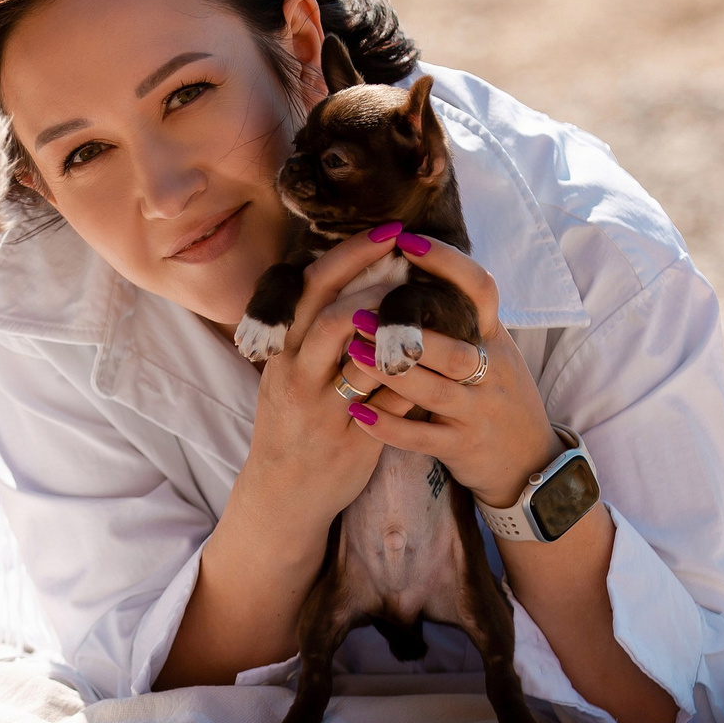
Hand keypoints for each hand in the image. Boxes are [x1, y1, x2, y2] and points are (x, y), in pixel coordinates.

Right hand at [233, 226, 409, 541]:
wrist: (285, 491)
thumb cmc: (293, 420)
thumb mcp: (288, 370)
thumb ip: (311, 331)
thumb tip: (356, 275)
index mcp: (283, 351)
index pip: (310, 289)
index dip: (349, 256)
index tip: (386, 231)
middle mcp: (297, 375)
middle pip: (331, 314)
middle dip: (372, 278)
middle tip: (410, 252)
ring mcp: (324, 409)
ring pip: (361, 358)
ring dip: (398, 327)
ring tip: (429, 302)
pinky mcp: (353, 440)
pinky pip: (390, 401)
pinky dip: (415, 376)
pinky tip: (440, 356)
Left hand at [340, 233, 556, 507]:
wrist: (531, 462)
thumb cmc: (496, 396)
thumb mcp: (490, 351)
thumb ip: (458, 319)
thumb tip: (409, 267)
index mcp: (495, 338)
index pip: (481, 289)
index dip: (447, 262)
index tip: (406, 240)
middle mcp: (493, 371)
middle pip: (454, 346)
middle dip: (405, 331)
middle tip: (357, 311)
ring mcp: (479, 411)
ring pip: (435, 391)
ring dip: (390, 373)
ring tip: (352, 354)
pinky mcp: (464, 446)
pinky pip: (424, 438)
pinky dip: (390, 427)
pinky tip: (360, 415)